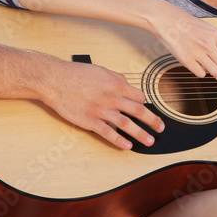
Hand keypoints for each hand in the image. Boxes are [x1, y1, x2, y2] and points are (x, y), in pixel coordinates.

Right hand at [42, 60, 164, 150]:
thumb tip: (127, 84)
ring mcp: (101, 110)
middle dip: (153, 121)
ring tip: (150, 141)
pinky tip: (128, 146)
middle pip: (138, 111)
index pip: (139, 97)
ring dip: (141, 134)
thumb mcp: (101, 70)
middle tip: (161, 128)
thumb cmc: (76, 74)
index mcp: (116, 84)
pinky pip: (108, 133)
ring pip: (127, 124)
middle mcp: (112, 98)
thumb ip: (116, 78)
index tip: (147, 110)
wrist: (55, 80)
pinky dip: (119, 140)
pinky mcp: (90, 121)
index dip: (145, 104)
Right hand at [148, 4, 216, 76]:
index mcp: (215, 34)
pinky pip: (201, 74)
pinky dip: (199, 71)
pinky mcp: (186, 60)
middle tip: (213, 62)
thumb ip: (214, 39)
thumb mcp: (205, 26)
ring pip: (215, 72)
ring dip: (210, 70)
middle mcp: (208, 45)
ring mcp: (198, 53)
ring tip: (204, 64)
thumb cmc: (183, 22)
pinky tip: (194, 64)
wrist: (165, 19)